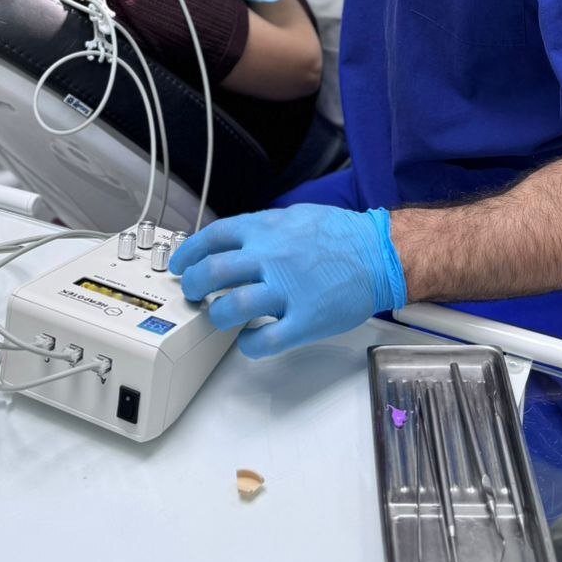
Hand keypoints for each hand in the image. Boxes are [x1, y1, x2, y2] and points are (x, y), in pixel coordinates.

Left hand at [169, 204, 407, 358]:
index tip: (180, 265)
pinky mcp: (304, 320)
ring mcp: (287, 290)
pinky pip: (265, 340)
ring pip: (232, 307)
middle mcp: (271, 257)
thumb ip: (263, 228)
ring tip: (219, 318)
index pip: (213, 238)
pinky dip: (249, 345)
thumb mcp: (295, 216)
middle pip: (213, 272)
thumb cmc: (341, 236)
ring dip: (217, 316)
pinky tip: (249, 341)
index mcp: (266, 229)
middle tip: (192, 294)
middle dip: (193, 286)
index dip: (189, 253)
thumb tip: (236, 240)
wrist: (380, 254)